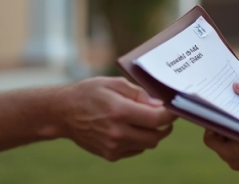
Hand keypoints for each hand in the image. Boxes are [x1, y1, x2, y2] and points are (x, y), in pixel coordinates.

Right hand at [57, 77, 175, 160]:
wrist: (63, 113)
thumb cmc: (89, 93)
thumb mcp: (112, 84)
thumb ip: (138, 94)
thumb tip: (159, 104)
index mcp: (119, 111)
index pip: (157, 118)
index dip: (170, 114)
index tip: (174, 108)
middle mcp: (118, 132)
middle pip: (156, 135)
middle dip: (165, 126)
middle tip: (164, 116)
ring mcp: (114, 146)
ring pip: (148, 144)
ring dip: (152, 133)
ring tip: (145, 120)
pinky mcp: (110, 155)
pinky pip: (136, 150)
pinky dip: (139, 140)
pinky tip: (130, 128)